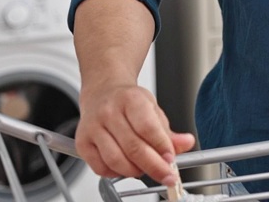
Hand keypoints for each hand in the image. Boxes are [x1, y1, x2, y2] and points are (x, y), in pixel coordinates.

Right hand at [75, 82, 195, 187]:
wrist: (102, 92)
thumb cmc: (129, 101)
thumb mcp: (153, 109)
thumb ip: (169, 132)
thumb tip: (186, 144)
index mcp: (130, 99)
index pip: (147, 127)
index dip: (161, 146)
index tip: (172, 159)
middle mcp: (108, 112)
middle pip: (133, 147)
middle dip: (154, 166)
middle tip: (167, 176)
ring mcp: (93, 128)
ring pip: (116, 160)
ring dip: (135, 171)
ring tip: (146, 169)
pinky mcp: (82, 143)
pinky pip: (100, 168)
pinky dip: (116, 173)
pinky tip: (126, 167)